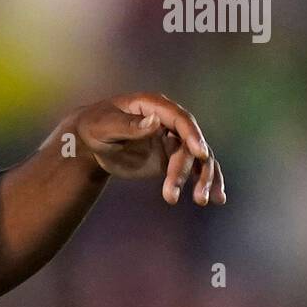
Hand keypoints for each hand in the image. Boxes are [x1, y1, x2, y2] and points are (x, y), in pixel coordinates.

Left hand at [72, 92, 225, 206]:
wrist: (90, 142)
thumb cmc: (95, 127)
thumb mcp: (103, 125)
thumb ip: (127, 125)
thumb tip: (154, 122)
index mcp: (154, 106)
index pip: (180, 119)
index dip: (192, 135)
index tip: (200, 154)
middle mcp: (169, 122)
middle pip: (189, 144)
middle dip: (186, 168)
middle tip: (171, 193)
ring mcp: (174, 140)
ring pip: (199, 158)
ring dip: (203, 178)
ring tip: (201, 200)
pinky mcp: (173, 158)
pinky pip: (195, 169)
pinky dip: (206, 181)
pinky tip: (216, 198)